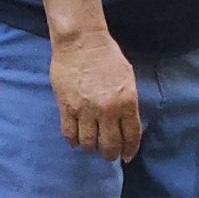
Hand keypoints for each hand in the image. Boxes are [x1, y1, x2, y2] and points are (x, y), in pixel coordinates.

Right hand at [51, 27, 141, 160]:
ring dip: (92, 148)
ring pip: (88, 143)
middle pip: (110, 145)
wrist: (81, 41)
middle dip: (111, 154)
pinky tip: (77, 140)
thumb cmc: (107, 55)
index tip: (127, 156)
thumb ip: (127, 101)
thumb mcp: (127, 77)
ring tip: (92, 146)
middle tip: (109, 154)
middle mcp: (107, 110)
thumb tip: (125, 121)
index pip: (131, 135)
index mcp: (126, 102)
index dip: (130, 149)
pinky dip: (74, 141)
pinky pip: (69, 133)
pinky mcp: (67, 108)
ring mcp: (85, 111)